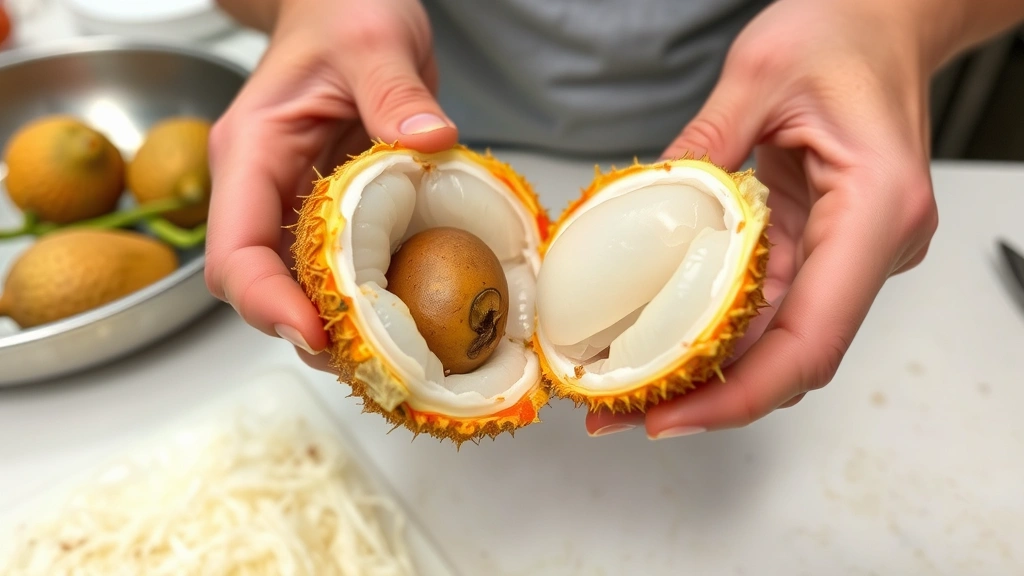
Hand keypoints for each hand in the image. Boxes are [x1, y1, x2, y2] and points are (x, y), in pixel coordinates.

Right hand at [204, 0, 456, 363]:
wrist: (347, 5)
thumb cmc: (344, 12)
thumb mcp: (373, 39)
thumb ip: (395, 89)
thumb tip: (426, 142)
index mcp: (252, 154)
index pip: (234, 250)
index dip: (266, 303)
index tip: (315, 334)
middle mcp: (263, 189)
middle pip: (260, 286)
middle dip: (305, 332)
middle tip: (369, 363)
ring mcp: (294, 204)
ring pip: (298, 288)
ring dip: (337, 329)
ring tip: (393, 356)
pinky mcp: (331, 211)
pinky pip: (337, 269)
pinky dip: (365, 300)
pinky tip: (407, 317)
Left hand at [587, 0, 940, 438]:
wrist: (887, 18)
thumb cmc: (848, 32)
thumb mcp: (760, 73)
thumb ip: (702, 147)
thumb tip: (644, 210)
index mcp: (877, 210)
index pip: (811, 337)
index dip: (739, 394)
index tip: (670, 417)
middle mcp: (873, 246)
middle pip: (790, 356)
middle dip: (707, 398)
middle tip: (621, 414)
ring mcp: (849, 251)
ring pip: (775, 340)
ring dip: (706, 370)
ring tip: (627, 389)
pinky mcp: (822, 244)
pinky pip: (766, 303)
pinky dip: (715, 328)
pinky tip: (661, 339)